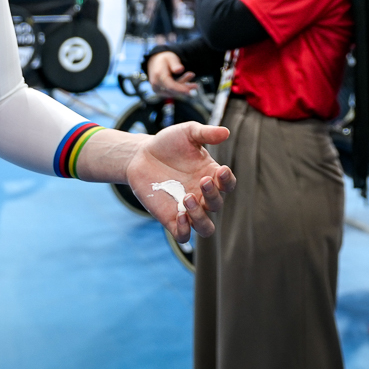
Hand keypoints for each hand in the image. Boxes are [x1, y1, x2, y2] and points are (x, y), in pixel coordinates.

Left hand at [124, 123, 236, 242]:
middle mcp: (202, 196)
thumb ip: (206, 133)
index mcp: (210, 176)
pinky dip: (184, 230)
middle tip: (201, 180)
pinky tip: (180, 215)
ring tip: (188, 198)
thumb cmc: (167, 143)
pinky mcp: (170, 218)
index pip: (228, 185)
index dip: (228, 181)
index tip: (221, 170)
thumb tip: (226, 132)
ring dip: (201, 217)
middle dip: (213, 195)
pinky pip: (183, 235)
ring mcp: (187, 209)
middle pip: (217, 205)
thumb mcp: (187, 133)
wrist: (140, 155)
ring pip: (205, 228)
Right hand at [147, 51, 198, 98]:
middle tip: (196, 85)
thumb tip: (180, 70)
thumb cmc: (164, 59)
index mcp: (159, 74)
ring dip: (183, 87)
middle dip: (185, 88)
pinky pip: (171, 92)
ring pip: (173, 93)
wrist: (155, 61)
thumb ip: (175, 64)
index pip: (170, 86)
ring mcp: (157, 89)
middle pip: (173, 91)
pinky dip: (179, 88)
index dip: (181, 90)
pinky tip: (185, 81)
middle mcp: (156, 84)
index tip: (189, 91)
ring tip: (190, 76)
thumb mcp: (171, 57)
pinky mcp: (160, 92)